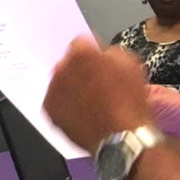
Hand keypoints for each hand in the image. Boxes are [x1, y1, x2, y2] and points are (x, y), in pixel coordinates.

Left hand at [43, 37, 154, 153]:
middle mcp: (61, 68)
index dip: (93, 52)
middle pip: (68, 62)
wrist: (121, 138)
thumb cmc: (130, 101)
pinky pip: (55, 100)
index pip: (81, 42)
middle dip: (79, 69)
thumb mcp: (131, 66)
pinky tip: (80, 111)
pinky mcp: (48, 110)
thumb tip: (101, 53)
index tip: (100, 62)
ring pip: (60, 81)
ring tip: (88, 100)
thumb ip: (110, 53)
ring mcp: (52, 90)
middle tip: (95, 83)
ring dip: (70, 86)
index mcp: (81, 53)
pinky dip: (65, 103)